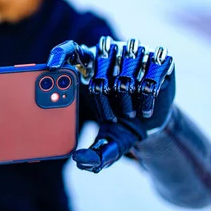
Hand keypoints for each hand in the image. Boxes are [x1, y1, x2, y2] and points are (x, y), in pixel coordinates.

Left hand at [47, 37, 175, 172]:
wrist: (153, 123)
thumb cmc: (122, 127)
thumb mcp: (108, 143)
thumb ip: (95, 155)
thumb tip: (80, 160)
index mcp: (86, 67)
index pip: (68, 50)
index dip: (58, 55)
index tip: (52, 68)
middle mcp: (109, 54)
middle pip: (100, 60)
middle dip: (105, 90)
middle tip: (112, 116)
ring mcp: (134, 52)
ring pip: (126, 63)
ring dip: (128, 94)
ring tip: (130, 114)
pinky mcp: (158, 57)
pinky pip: (152, 67)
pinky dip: (148, 91)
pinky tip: (145, 109)